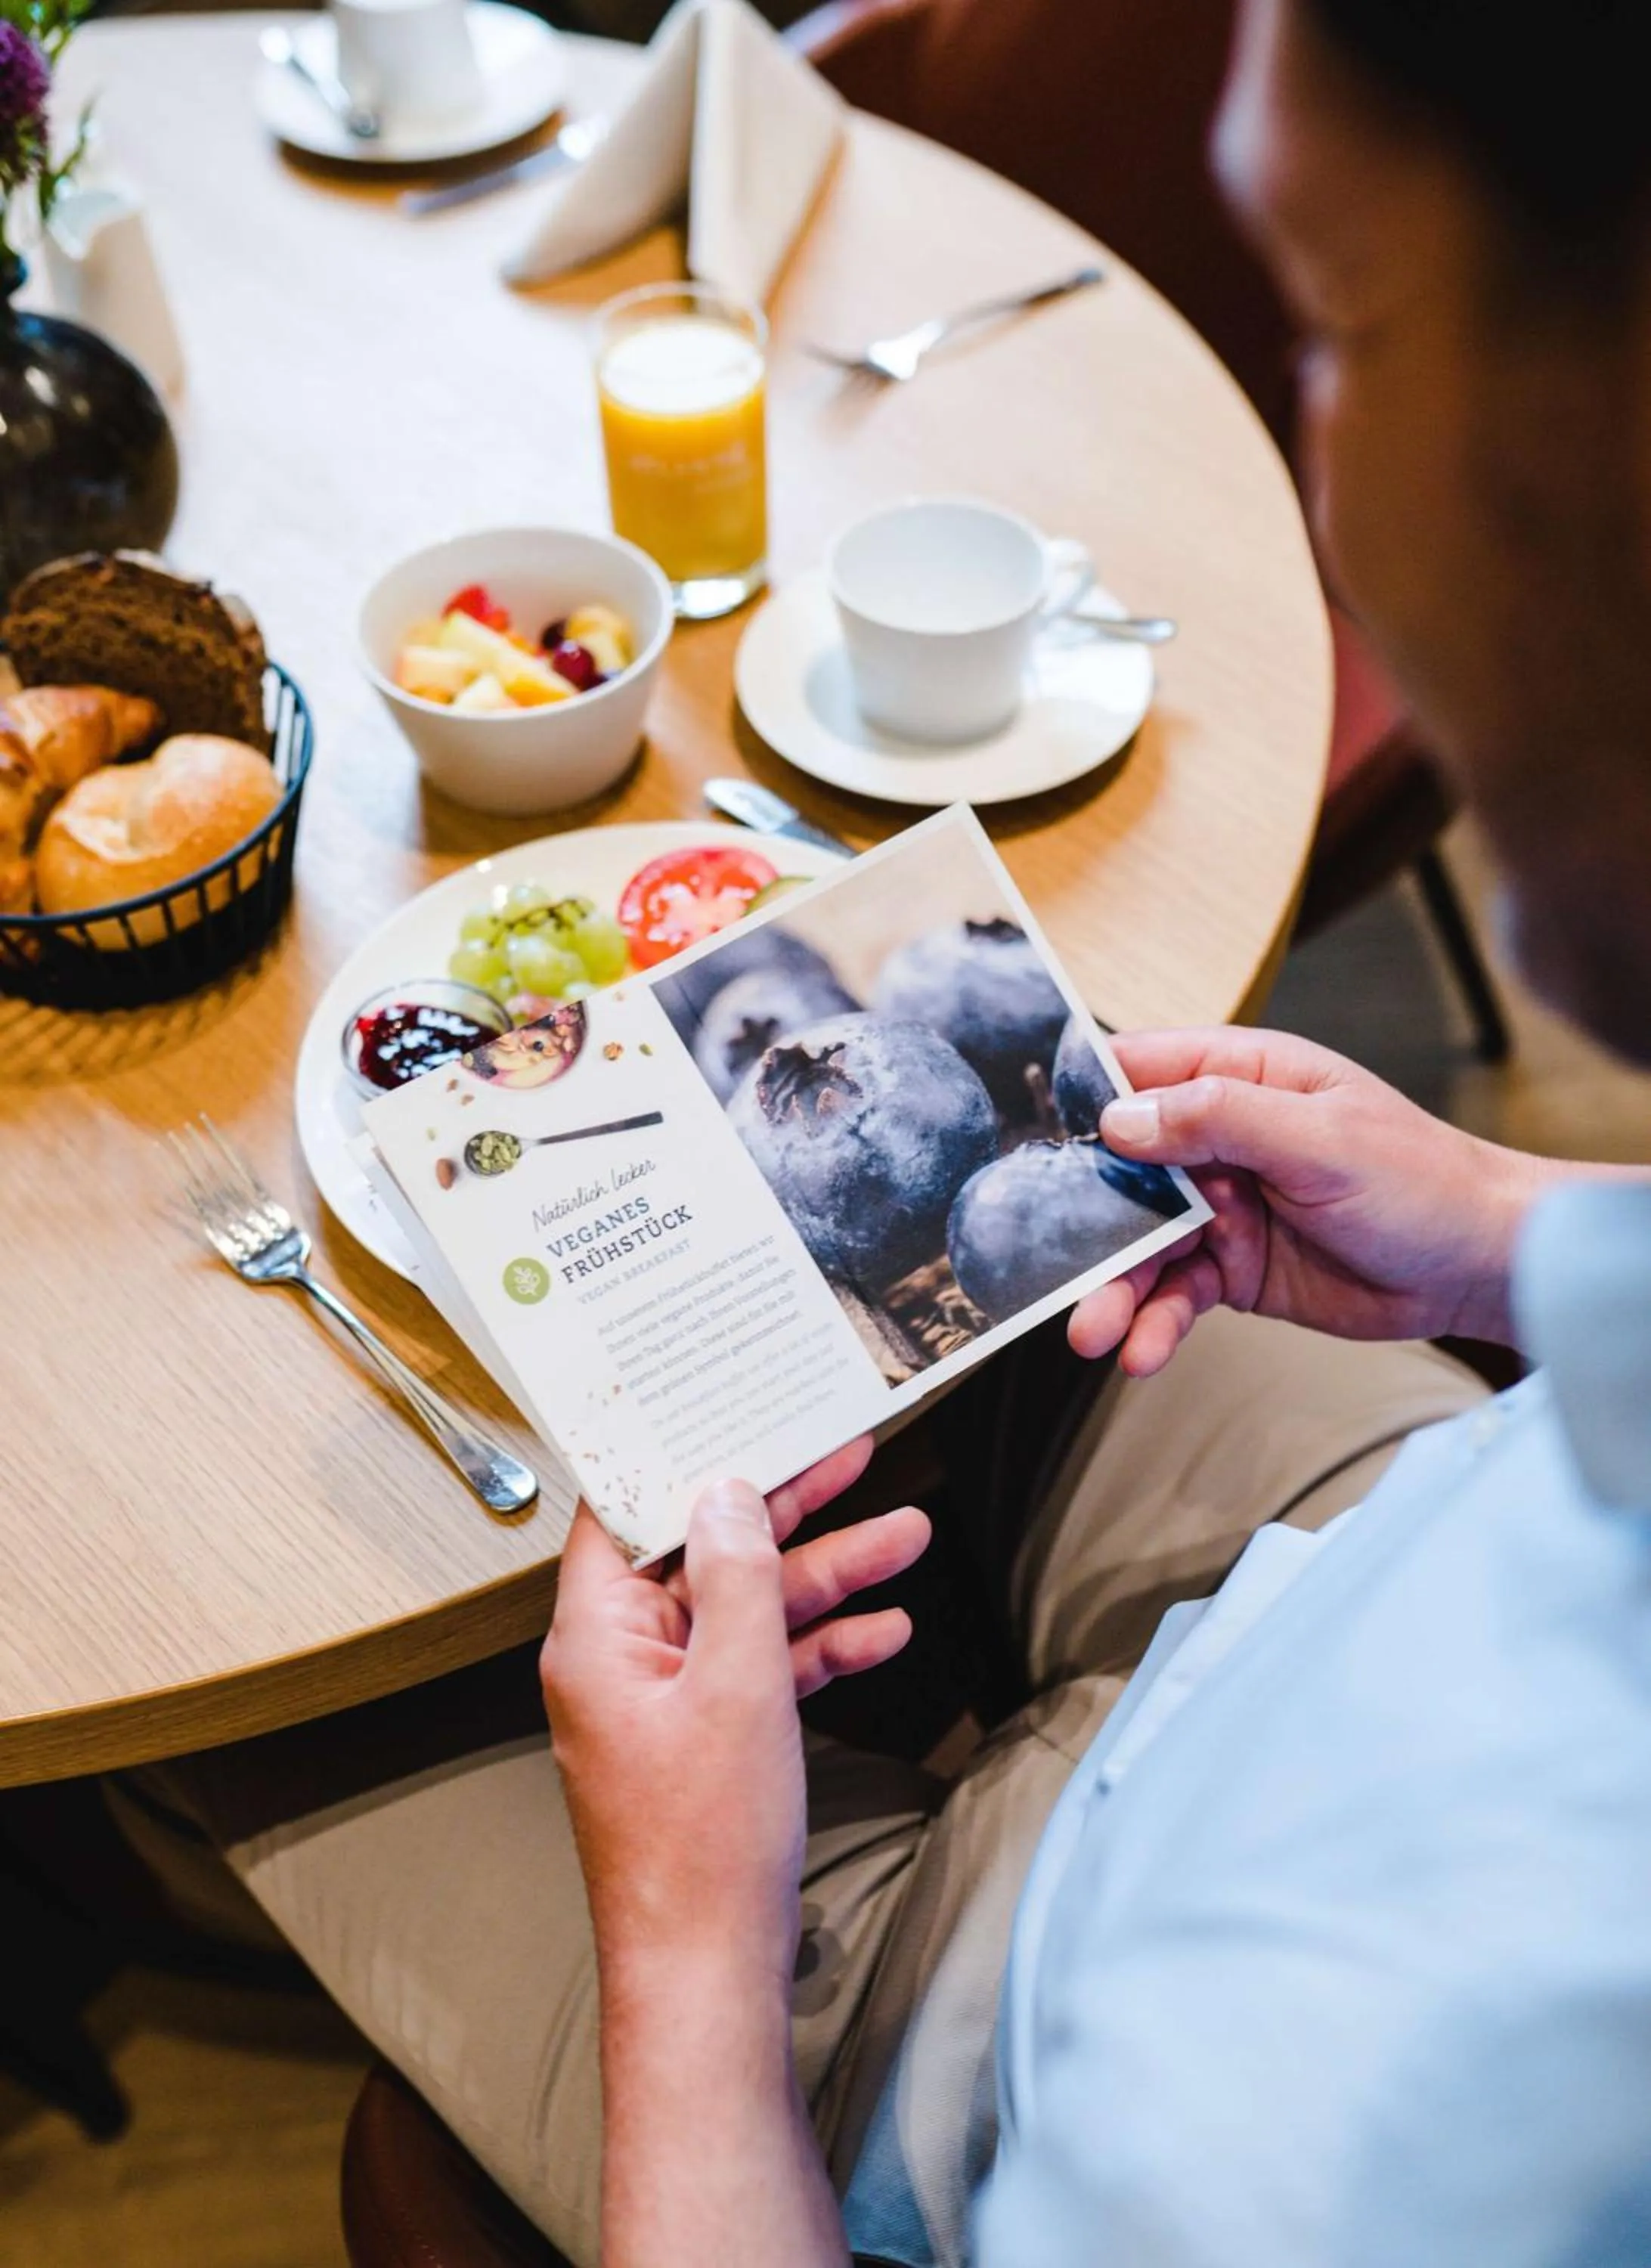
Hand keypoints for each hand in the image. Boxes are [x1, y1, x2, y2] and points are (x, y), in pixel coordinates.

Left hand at [541, 1440, 928, 1994]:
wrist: (708, 1972)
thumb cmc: (704, 1842)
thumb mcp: (737, 1684)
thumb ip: (738, 1577)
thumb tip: (729, 1490)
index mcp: (596, 1634)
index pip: (626, 1511)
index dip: (682, 1455)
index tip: (737, 1408)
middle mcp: (620, 1658)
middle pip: (703, 1551)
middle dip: (788, 1509)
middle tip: (853, 1453)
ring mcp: (664, 1701)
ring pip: (746, 1609)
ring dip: (826, 1576)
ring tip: (909, 1534)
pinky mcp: (704, 1740)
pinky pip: (761, 1669)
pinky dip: (819, 1646)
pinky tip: (885, 1629)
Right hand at [1068, 1029, 1552, 1375]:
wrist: (1477, 1268)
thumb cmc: (1419, 1180)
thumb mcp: (1319, 1137)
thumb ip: (1217, 1120)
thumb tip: (1120, 1120)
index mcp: (1240, 1077)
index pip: (1139, 1069)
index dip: (1082, 1098)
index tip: (1030, 1141)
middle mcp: (1219, 1139)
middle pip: (1121, 1169)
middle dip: (1082, 1220)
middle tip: (1049, 1266)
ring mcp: (1222, 1206)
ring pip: (1140, 1243)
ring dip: (1112, 1287)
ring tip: (1092, 1333)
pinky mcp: (1233, 1269)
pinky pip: (1175, 1294)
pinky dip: (1154, 1323)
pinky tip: (1143, 1354)